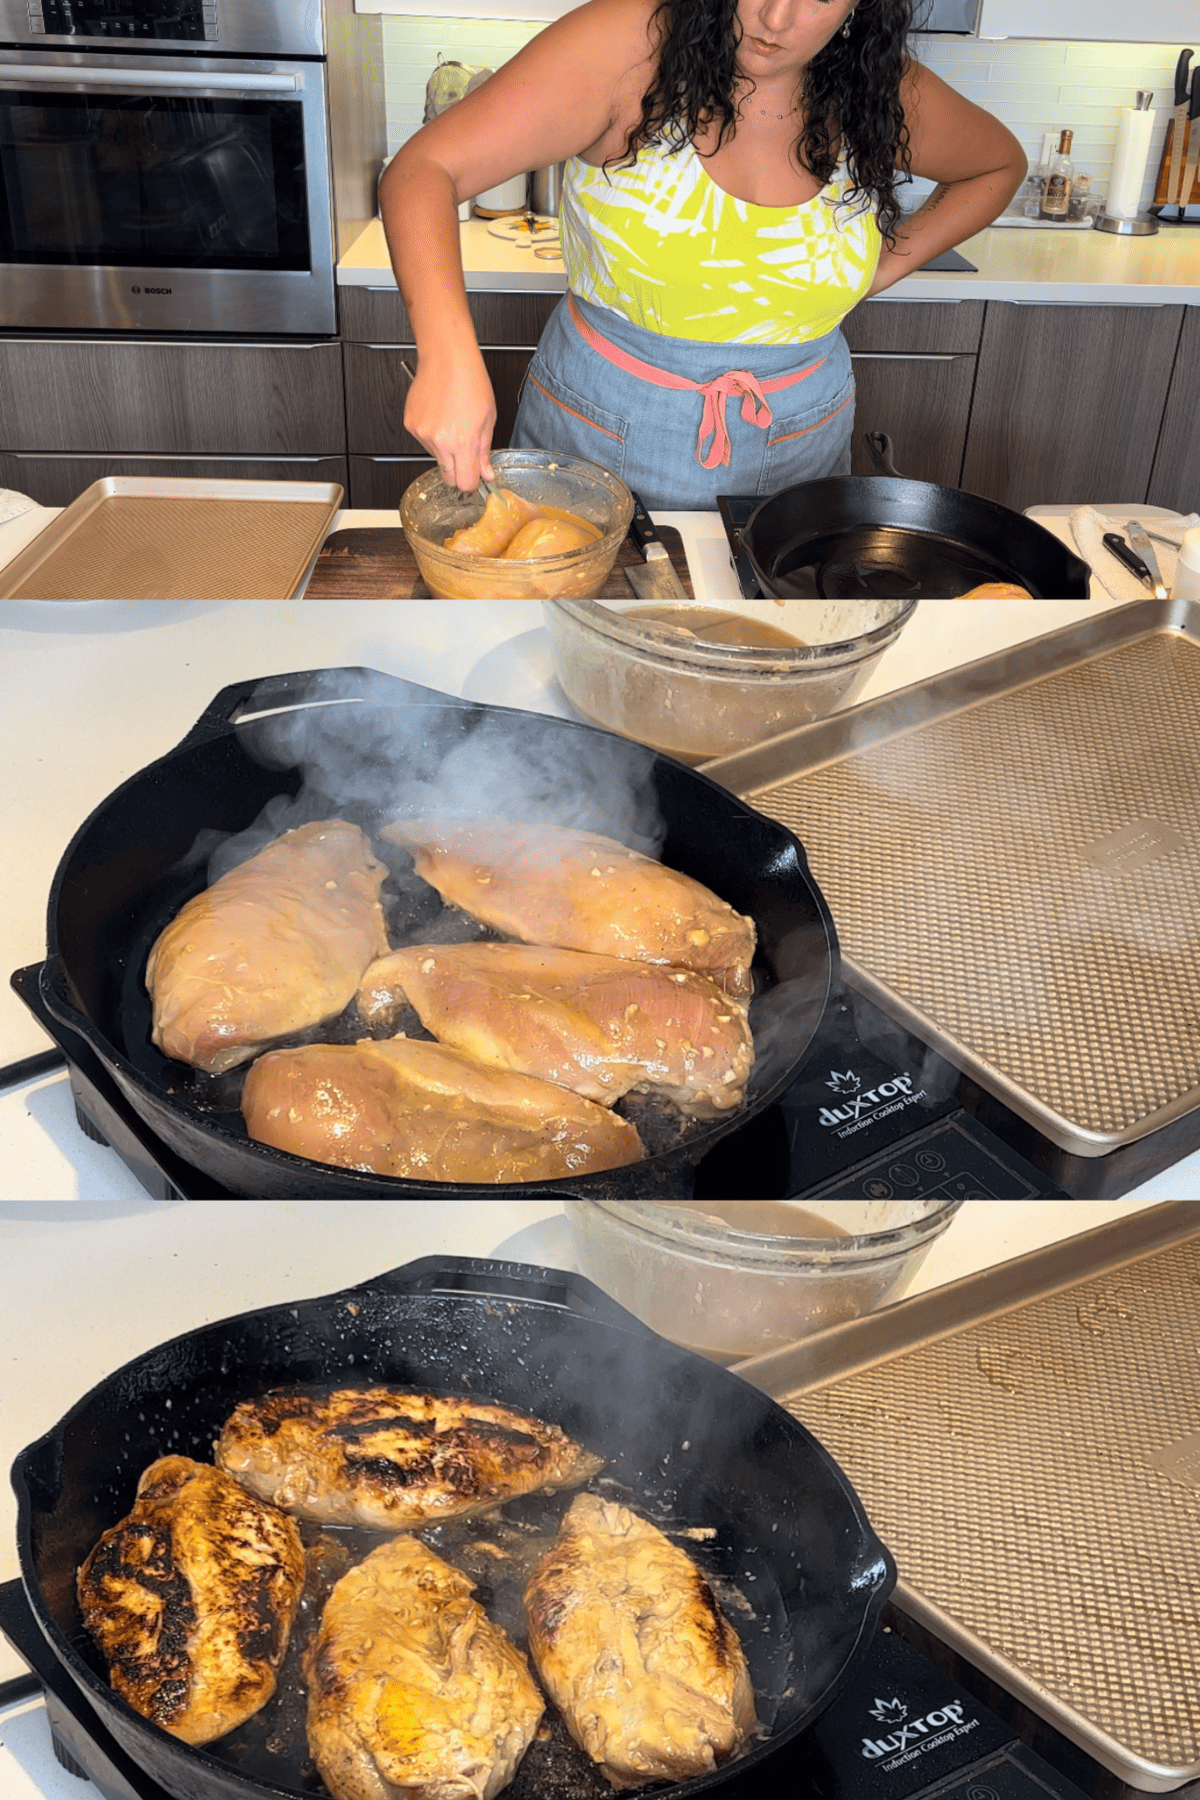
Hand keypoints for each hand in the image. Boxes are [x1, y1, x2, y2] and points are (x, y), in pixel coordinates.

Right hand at [402, 351, 497, 491]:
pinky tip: (439, 416)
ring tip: (451, 422)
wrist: (447, 358)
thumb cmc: (469, 381)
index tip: (474, 477)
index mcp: (462, 442)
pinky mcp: (411, 425)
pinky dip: (432, 435)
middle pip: (448, 476)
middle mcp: (439, 441)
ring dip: (444, 449)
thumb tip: (486, 473)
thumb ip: (484, 451)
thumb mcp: (487, 419)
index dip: (471, 483)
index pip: (464, 483)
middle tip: (465, 450)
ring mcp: (422, 433)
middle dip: (458, 471)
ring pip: (436, 457)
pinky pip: (423, 441)